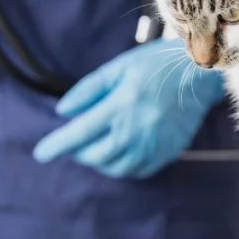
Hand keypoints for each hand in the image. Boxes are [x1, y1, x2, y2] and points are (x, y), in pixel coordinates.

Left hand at [33, 38, 225, 178]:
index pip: (80, 133)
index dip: (56, 145)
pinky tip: (120, 151)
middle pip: (95, 156)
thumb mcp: (117, 69)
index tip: (40, 154)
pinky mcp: (166, 153)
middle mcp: (136, 131)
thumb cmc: (154, 66)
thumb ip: (88, 90)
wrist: (197, 76)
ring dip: (99, 161)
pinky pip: (137, 171)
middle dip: (79, 152)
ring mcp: (153, 145)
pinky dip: (122, 166)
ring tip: (97, 146)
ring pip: (115, 168)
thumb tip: (62, 112)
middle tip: (76, 141)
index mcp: (121, 106)